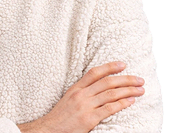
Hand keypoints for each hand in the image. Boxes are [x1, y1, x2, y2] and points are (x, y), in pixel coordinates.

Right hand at [18, 61, 144, 132]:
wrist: (49, 129)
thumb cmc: (60, 116)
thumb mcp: (69, 98)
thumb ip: (82, 91)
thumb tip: (99, 87)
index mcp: (75, 88)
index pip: (95, 72)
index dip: (110, 67)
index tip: (123, 64)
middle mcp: (81, 94)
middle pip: (107, 82)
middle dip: (125, 79)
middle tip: (139, 79)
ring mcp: (85, 106)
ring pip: (110, 94)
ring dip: (128, 91)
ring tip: (140, 90)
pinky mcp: (89, 119)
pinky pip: (109, 109)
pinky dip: (122, 104)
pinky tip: (131, 101)